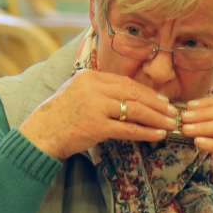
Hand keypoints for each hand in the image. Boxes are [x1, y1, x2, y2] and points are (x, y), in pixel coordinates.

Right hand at [18, 69, 176, 159]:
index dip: (147, 92)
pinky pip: (127, 129)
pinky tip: (157, 135)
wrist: (40, 134)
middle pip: (134, 94)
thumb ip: (100, 90)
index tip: (161, 100)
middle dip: (156, 104)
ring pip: (134, 110)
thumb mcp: (77, 92)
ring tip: (169, 124)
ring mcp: (95, 106)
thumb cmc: (60, 116)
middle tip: (172, 112)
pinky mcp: (96, 126)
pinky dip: (145, 132)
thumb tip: (130, 96)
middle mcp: (93, 88)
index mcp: (90, 76)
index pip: (126, 82)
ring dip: (156, 118)